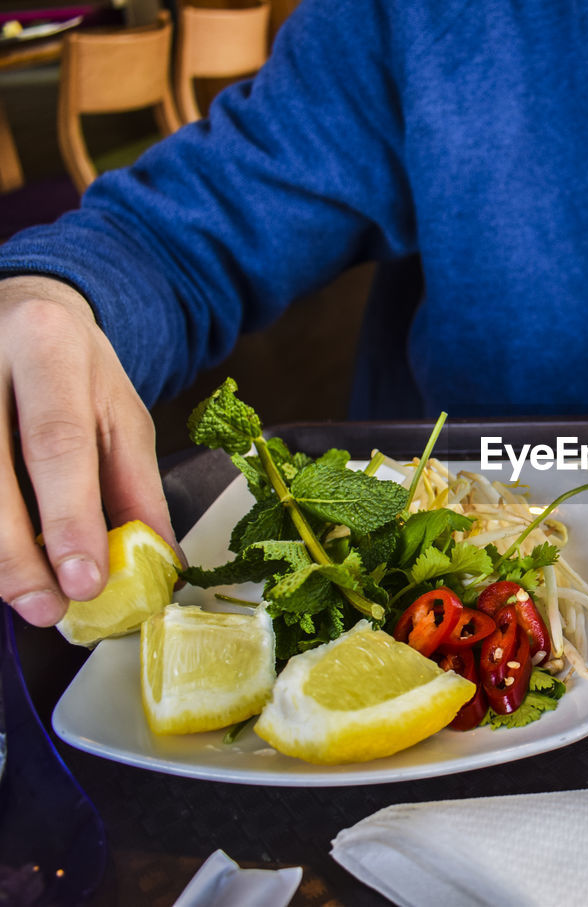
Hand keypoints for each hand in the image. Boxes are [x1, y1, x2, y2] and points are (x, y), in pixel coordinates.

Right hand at [0, 275, 175, 626]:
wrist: (23, 310)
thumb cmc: (75, 370)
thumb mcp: (121, 414)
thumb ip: (135, 486)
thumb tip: (160, 563)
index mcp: (49, 347)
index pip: (57, 442)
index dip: (69, 517)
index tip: (85, 580)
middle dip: (17, 552)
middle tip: (46, 607)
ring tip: (24, 596)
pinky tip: (2, 563)